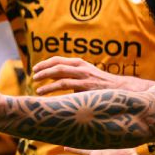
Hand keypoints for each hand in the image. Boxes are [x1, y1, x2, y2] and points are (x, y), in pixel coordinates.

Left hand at [32, 56, 153, 94]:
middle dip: (43, 70)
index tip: (35, 68)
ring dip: (46, 82)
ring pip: (60, 77)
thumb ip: (71, 75)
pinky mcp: (87, 87)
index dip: (45, 63)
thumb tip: (53, 79)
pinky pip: (66, 87)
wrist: (121, 89)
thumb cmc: (100, 85)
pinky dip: (53, 89)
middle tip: (33, 76)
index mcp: (80, 63)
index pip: (59, 60)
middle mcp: (81, 68)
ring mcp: (84, 77)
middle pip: (57, 66)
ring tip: (37, 88)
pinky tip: (45, 94)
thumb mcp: (85, 76)